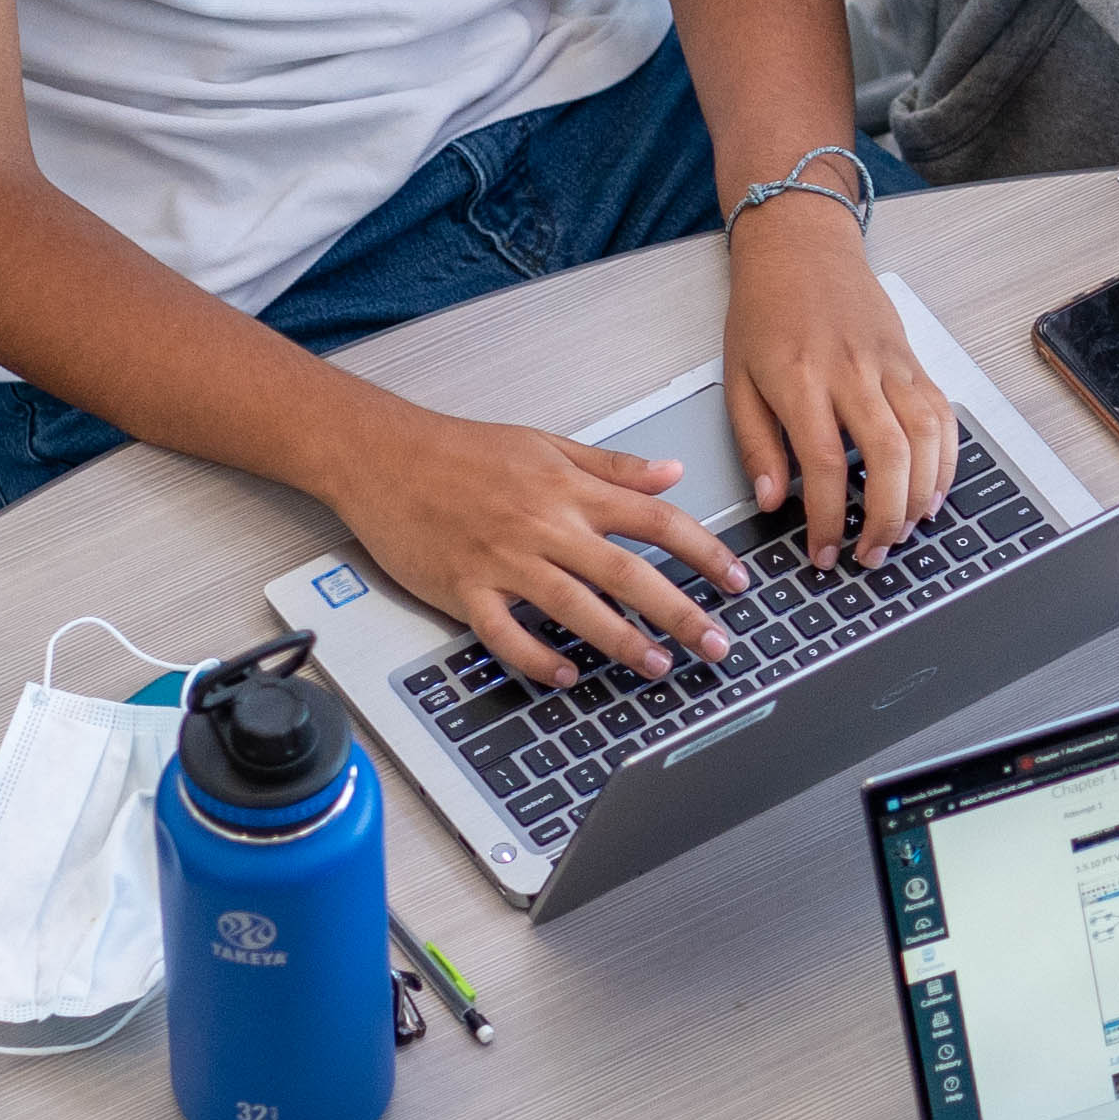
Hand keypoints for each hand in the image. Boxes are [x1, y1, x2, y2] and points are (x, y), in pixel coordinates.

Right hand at [329, 394, 751, 691]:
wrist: (382, 456)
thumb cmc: (460, 450)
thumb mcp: (546, 444)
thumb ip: (611, 465)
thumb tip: (670, 473)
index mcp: (569, 489)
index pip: (655, 519)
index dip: (703, 551)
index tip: (736, 580)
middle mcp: (544, 525)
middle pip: (627, 573)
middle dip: (679, 612)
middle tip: (715, 643)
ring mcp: (503, 560)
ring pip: (575, 608)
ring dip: (621, 641)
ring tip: (657, 667)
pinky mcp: (463, 589)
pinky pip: (506, 634)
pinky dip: (537, 658)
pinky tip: (567, 675)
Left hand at [722, 187, 956, 567]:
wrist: (800, 246)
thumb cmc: (764, 311)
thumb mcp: (737, 377)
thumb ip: (756, 443)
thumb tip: (773, 501)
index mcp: (800, 379)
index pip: (826, 463)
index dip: (829, 518)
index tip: (825, 552)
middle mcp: (851, 371)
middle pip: (888, 455)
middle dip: (886, 517)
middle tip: (873, 554)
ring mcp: (889, 363)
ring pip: (925, 436)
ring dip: (923, 493)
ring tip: (907, 529)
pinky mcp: (912, 359)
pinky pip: (942, 413)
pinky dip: (946, 458)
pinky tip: (934, 490)